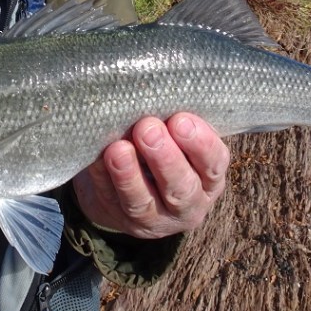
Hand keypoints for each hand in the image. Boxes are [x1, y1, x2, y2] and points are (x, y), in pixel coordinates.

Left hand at [71, 113, 227, 237]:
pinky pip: (109, 200)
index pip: (214, 163)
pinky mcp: (121, 221)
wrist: (129, 189)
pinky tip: (96, 158)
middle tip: (148, 128)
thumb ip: (174, 120)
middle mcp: (188, 203)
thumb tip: (154, 90)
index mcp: (208, 177)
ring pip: (142, 202)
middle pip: (180, 187)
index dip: (200, 143)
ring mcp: (154, 218)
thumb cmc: (161, 147)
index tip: (180, 120)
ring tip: (118, 149)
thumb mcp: (178, 137)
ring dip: (129, 175)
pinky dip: (101, 178)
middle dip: (164, 157)